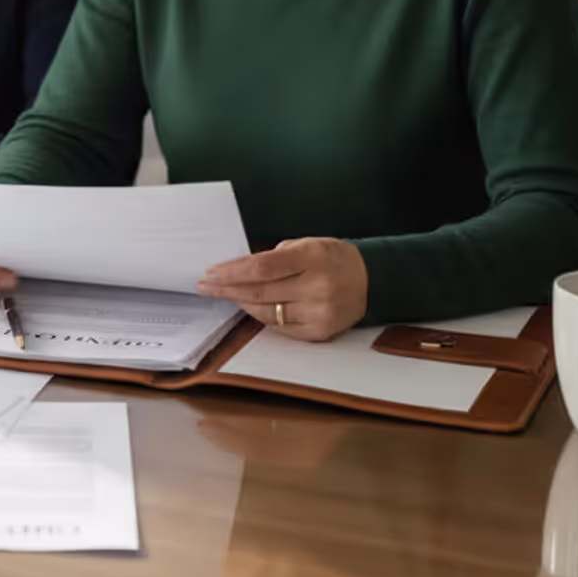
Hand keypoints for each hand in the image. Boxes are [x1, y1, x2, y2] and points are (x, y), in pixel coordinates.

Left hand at [195, 237, 367, 341]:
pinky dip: (260, 316)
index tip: (211, 272)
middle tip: (206, 285)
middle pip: (260, 292)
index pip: (262, 268)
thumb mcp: (308, 244)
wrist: (371, 282)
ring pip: (265, 312)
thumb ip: (275, 256)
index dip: (232, 272)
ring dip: (240, 303)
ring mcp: (319, 313)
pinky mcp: (319, 332)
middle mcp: (317, 287)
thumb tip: (239, 269)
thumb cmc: (334, 259)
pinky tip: (249, 306)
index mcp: (314, 258)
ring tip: (224, 294)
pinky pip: (278, 327)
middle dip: (227, 289)